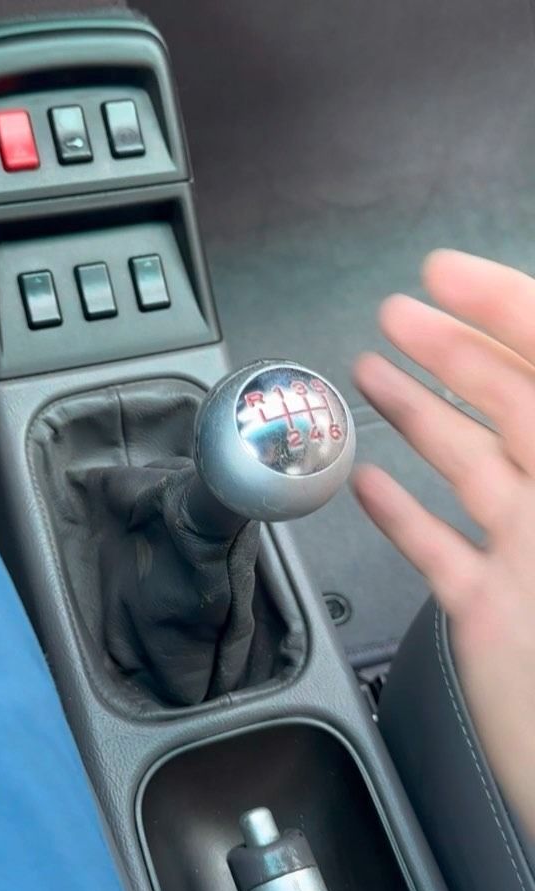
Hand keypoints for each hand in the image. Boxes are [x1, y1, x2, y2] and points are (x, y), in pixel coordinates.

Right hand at [353, 250, 534, 836]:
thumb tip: (528, 400)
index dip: (501, 309)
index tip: (444, 275)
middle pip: (509, 402)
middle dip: (450, 345)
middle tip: (399, 309)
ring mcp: (528, 562)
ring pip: (469, 464)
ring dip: (419, 412)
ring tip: (373, 369)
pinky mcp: (492, 615)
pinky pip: (441, 547)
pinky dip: (402, 512)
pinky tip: (372, 484)